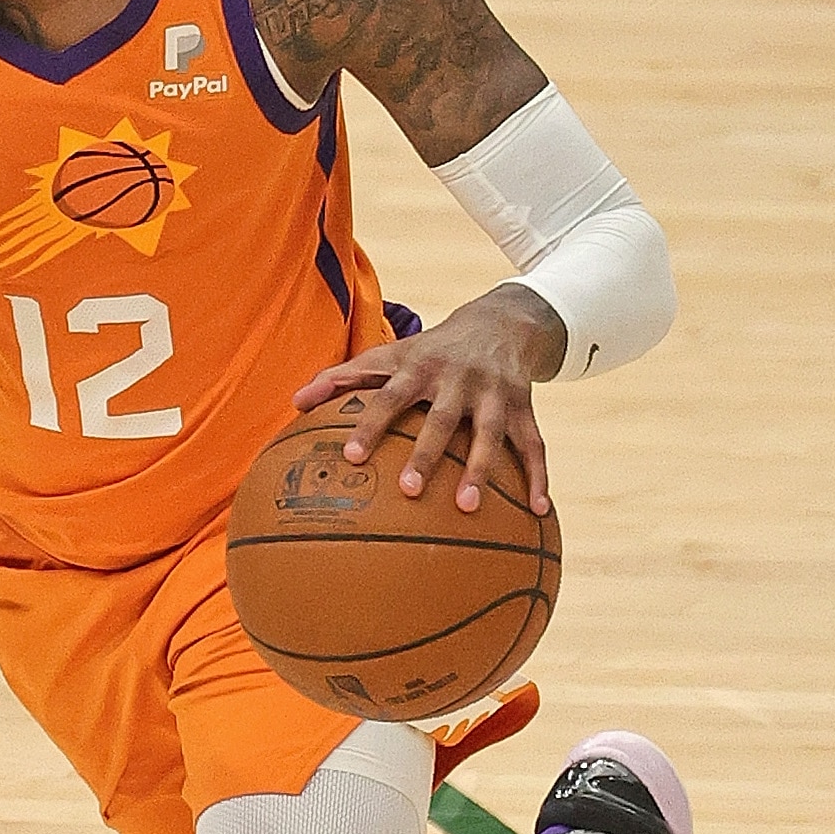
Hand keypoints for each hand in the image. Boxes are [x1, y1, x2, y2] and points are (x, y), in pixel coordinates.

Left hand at [294, 284, 566, 513]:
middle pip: (442, 418)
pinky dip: (539, 477)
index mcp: (421, 366)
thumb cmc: (431, 351)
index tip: (353, 456)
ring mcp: (495, 394)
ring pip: (491, 434)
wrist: (502, 322)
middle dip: (427, 453)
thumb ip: (343, 377)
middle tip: (408, 490)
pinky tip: (538, 512)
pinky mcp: (526, 407)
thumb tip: (295, 401)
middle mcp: (459, 379)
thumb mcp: (391, 354)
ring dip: (482, 470)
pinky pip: (535, 445)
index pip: (391, 395)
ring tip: (468, 508)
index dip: (372, 423)